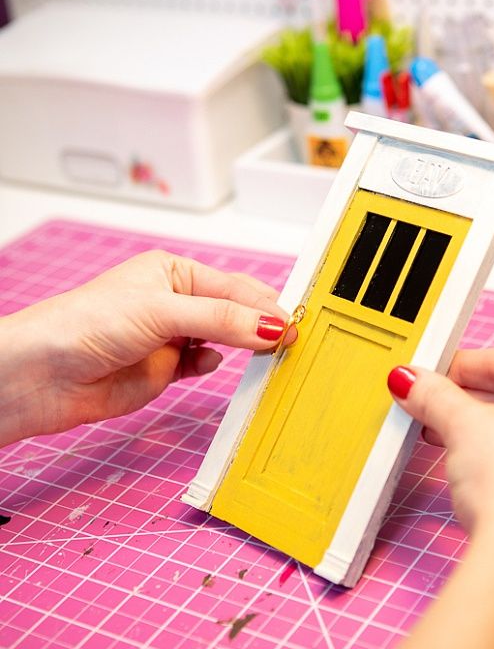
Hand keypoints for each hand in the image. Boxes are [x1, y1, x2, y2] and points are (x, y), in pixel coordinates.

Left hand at [0, 250, 294, 444]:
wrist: (44, 376)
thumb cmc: (83, 323)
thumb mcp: (162, 311)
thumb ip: (221, 318)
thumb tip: (271, 324)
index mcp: (174, 272)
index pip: (235, 285)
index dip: (267, 303)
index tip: (295, 322)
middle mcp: (175, 302)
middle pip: (234, 311)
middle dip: (261, 323)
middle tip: (294, 339)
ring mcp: (171, 337)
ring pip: (224, 339)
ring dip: (244, 346)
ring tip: (271, 353)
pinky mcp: (164, 371)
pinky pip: (203, 364)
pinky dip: (215, 365)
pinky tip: (216, 363)